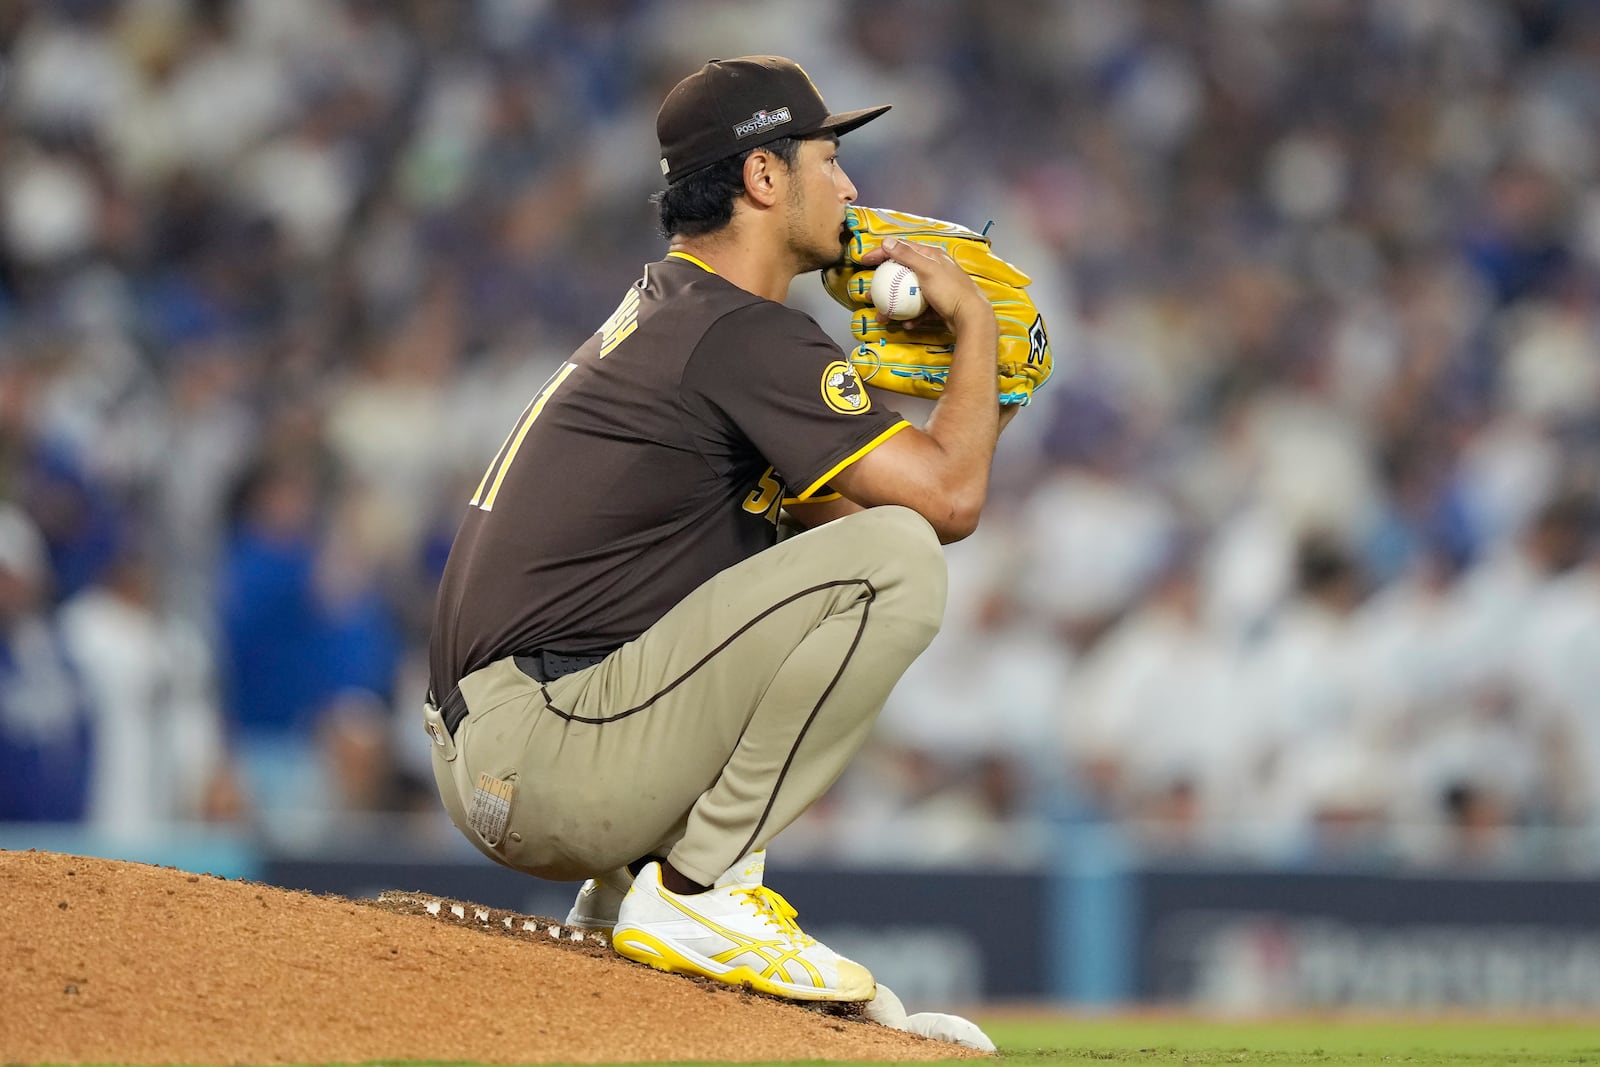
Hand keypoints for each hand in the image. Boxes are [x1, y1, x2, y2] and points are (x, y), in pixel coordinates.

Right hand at [857, 236, 994, 334]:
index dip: (881, 253)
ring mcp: (936, 289)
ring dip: (894, 304)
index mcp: (932, 256)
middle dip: (885, 283)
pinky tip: (905, 323)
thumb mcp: (927, 269)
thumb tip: (887, 241)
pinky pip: (920, 309)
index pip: (902, 249)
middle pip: (903, 273)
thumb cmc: (950, 290)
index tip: (865, 261)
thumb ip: (907, 255)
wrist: (971, 317)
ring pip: (909, 294)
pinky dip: (911, 316)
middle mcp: (934, 269)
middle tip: (871, 292)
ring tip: (882, 313)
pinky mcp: (939, 306)